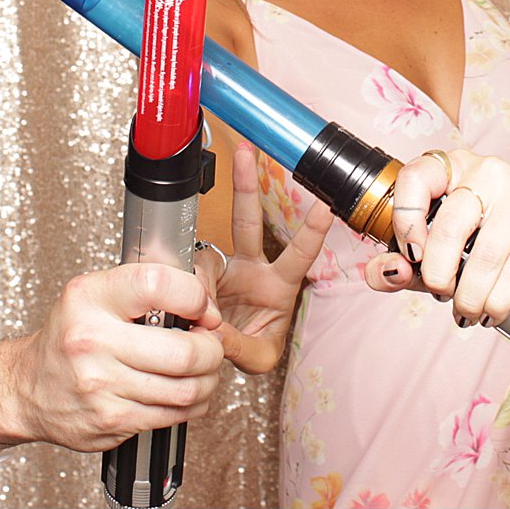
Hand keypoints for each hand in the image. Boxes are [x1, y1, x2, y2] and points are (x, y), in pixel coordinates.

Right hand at [0, 262, 224, 454]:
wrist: (27, 387)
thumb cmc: (70, 336)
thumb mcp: (96, 293)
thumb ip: (147, 288)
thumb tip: (204, 304)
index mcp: (90, 298)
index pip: (157, 284)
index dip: (194, 296)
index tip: (202, 308)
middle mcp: (91, 341)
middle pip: (184, 352)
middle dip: (211, 349)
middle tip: (210, 344)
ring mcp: (100, 386)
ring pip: (186, 390)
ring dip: (207, 380)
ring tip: (203, 369)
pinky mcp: (110, 421)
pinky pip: (171, 415)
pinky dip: (190, 405)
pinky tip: (184, 391)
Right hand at [199, 141, 332, 373]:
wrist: (215, 355)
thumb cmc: (250, 348)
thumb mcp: (257, 357)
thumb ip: (238, 343)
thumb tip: (210, 322)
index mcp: (278, 285)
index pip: (299, 252)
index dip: (312, 228)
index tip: (326, 204)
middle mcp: (251, 269)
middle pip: (247, 220)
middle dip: (245, 184)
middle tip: (243, 151)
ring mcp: (222, 270)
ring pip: (205, 256)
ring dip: (200, 284)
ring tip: (203, 316)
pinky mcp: (195, 277)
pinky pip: (185, 278)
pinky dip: (183, 296)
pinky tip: (185, 315)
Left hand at [362, 149, 509, 325]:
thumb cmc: (486, 252)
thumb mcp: (435, 257)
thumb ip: (402, 265)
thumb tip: (386, 272)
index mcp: (454, 168)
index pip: (417, 176)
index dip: (405, 219)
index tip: (410, 255)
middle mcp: (489, 172)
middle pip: (450, 222)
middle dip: (438, 272)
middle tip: (440, 292)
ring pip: (484, 253)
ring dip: (469, 295)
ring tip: (466, 311)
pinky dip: (497, 300)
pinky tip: (492, 311)